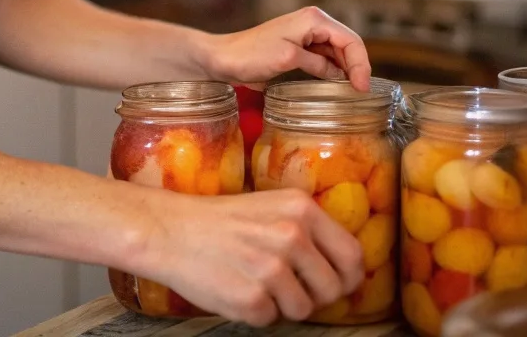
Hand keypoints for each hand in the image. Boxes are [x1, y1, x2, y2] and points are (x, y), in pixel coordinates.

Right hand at [145, 187, 364, 324]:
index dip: (348, 276)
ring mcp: (272, 269)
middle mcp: (292, 236)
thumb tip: (344, 266)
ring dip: (283, 304)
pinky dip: (256, 312)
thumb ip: (308, 229)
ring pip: (303, 310)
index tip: (337, 283)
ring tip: (256, 281)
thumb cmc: (223, 220)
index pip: (353, 255)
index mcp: (301, 208)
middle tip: (290, 285)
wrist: (173, 230)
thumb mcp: (272, 206)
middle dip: (315, 295)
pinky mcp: (251, 299)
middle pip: (333, 289)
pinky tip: (238, 287)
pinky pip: (271, 320)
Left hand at [204, 6, 370, 91]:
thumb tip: (339, 75)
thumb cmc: (251, 55)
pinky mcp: (298, 46)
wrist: (223, 57)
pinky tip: (335, 84)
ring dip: (346, 68)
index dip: (361, 64)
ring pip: (337, 51)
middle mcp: (313, 22)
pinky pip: (324, 56)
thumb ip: (318, 63)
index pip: (350, 40)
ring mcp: (306, 34)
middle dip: (357, 66)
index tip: (362, 89)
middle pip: (347, 44)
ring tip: (352, 92)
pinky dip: (333, 69)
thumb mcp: (288, 59)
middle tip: (360, 93)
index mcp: (314, 19)